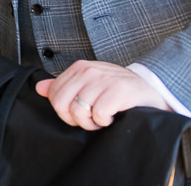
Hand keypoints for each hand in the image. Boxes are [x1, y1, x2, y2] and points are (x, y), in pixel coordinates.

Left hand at [35, 60, 170, 130]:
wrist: (152, 90)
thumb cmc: (118, 90)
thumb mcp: (89, 84)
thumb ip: (63, 85)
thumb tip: (39, 88)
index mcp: (79, 67)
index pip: (54, 95)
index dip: (65, 111)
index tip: (80, 113)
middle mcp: (89, 70)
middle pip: (61, 104)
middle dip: (75, 119)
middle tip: (90, 119)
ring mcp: (104, 79)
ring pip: (79, 111)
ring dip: (92, 122)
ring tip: (103, 117)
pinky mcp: (119, 91)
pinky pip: (99, 114)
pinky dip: (105, 121)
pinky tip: (114, 116)